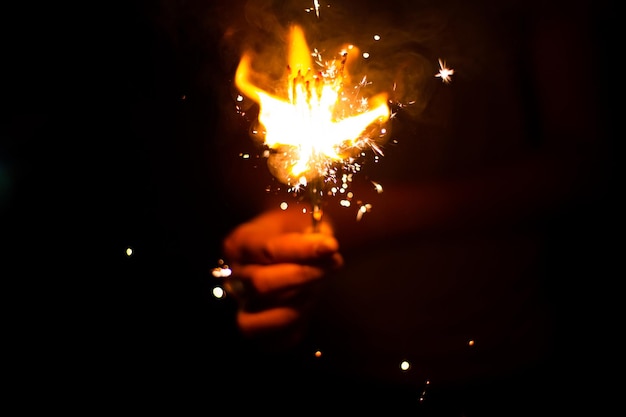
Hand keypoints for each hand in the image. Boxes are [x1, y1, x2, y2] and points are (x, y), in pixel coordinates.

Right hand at [221, 207, 342, 349]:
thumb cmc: (296, 232)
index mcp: (239, 244)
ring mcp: (241, 305)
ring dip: (294, 306)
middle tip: (334, 263)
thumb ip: (315, 232)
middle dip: (302, 276)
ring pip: (256, 320)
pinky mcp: (256, 330)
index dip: (302, 251)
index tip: (332, 247)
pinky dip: (294, 329)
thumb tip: (327, 249)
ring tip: (316, 288)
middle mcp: (233, 277)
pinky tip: (307, 306)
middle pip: (261, 284)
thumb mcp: (304, 220)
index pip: (268, 250)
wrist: (291, 248)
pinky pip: (272, 342)